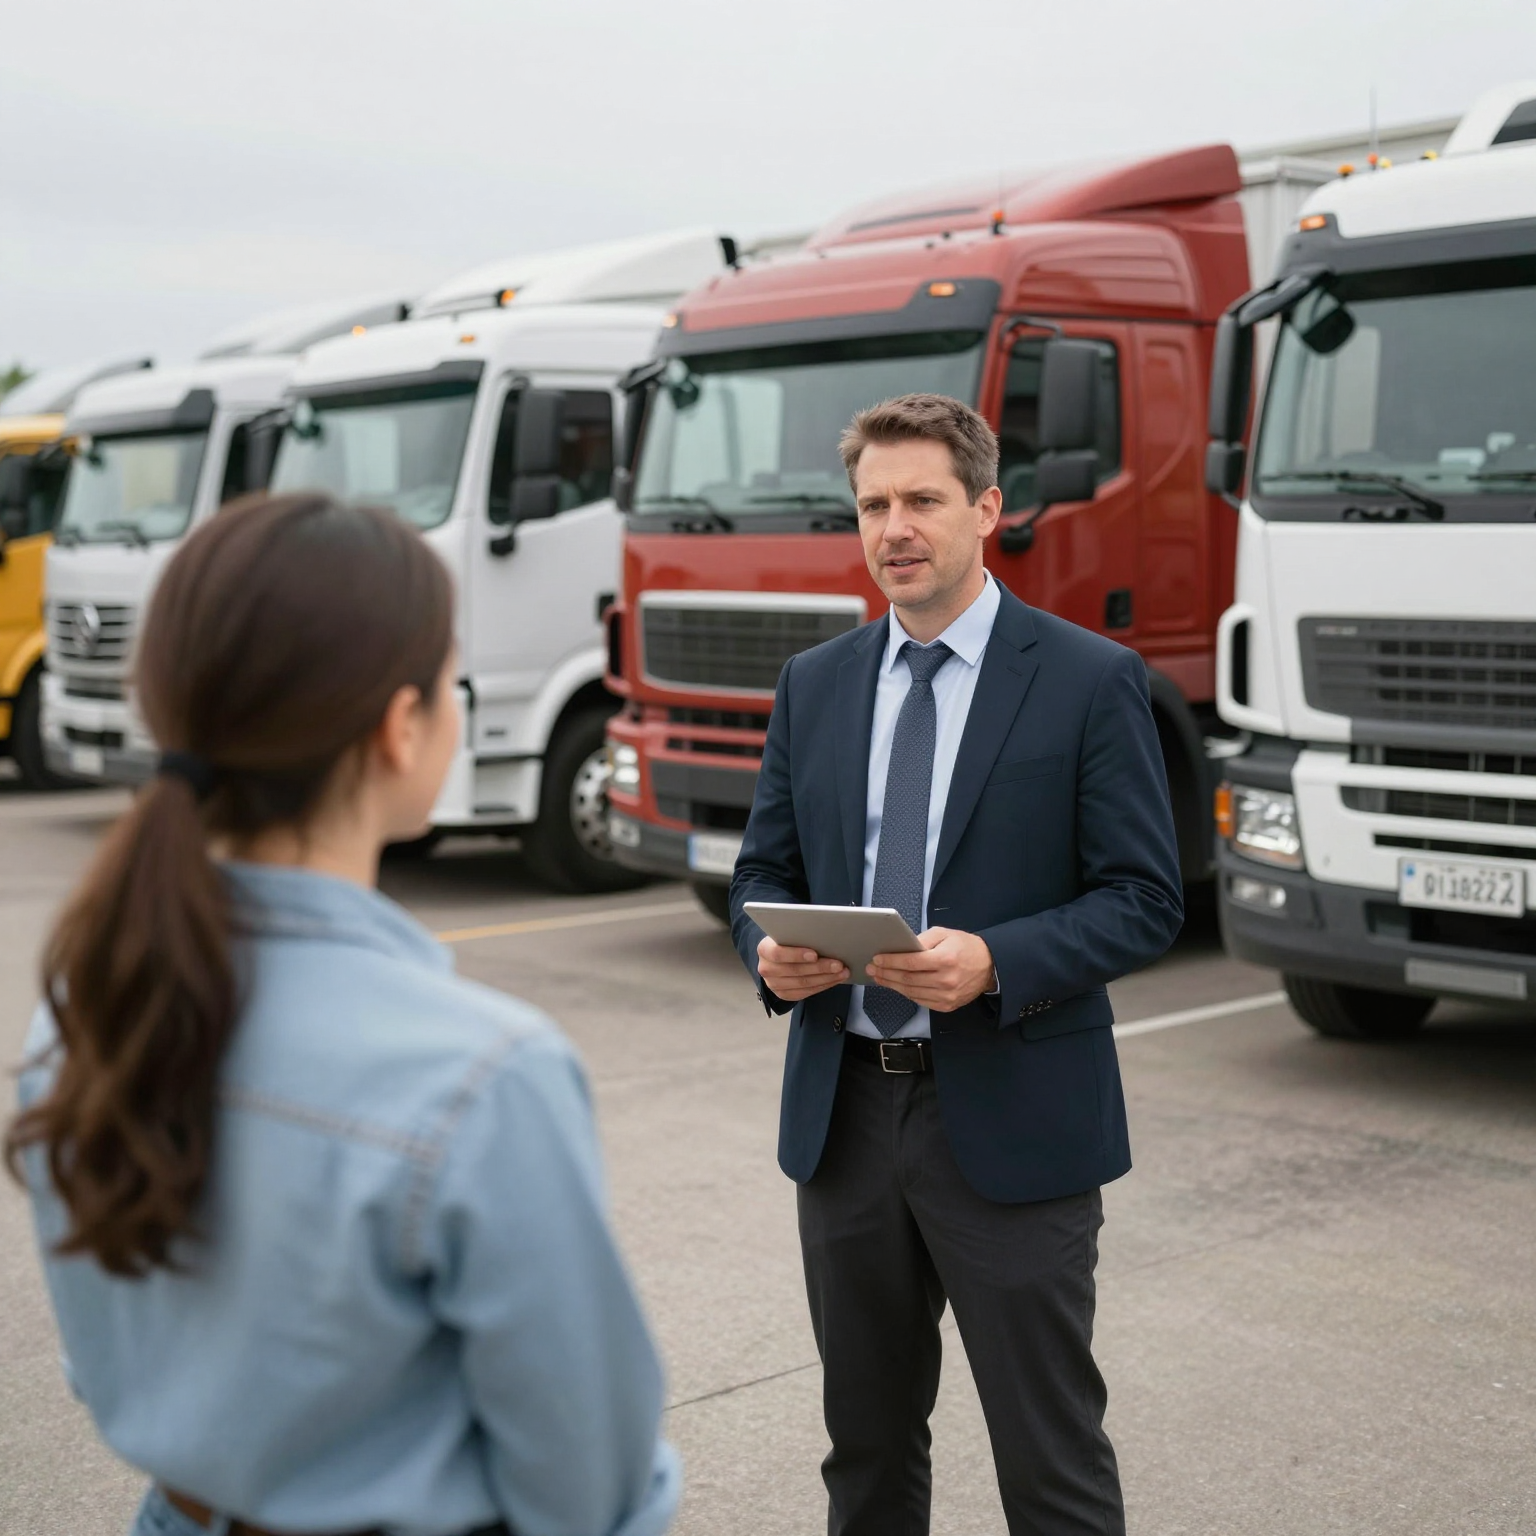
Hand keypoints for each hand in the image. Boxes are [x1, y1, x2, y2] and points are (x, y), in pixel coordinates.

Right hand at [757, 935, 849, 1001]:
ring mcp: (774, 985)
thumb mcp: (787, 933)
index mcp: (764, 949)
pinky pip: (806, 992)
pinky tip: (835, 979)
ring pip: (803, 983)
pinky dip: (823, 985)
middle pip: (795, 971)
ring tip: (842, 972)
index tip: (815, 954)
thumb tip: (824, 934)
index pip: (778, 953)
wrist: (775, 956)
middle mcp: (766, 969)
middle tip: (839, 964)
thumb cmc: (786, 941)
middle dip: (820, 967)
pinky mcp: (784, 995)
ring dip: (826, 978)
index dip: (797, 955)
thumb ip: (799, 934)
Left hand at [866, 927, 995, 1011]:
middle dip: (886, 974)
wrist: (989, 966)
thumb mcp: (945, 934)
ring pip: (911, 992)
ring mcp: (946, 996)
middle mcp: (945, 980)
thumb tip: (901, 948)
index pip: (911, 963)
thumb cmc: (965, 946)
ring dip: (892, 985)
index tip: (877, 959)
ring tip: (880, 978)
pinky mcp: (947, 1006)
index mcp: (945, 959)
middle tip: (872, 969)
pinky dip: (906, 993)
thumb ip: (922, 940)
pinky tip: (896, 986)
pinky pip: (920, 1001)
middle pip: (907, 979)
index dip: (891, 962)